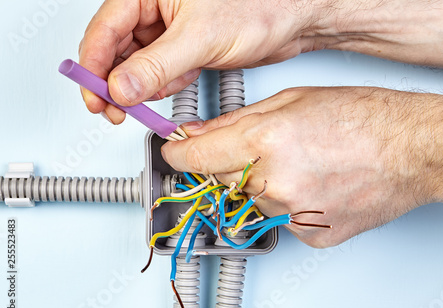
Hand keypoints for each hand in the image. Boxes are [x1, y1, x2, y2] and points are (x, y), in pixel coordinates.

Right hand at [78, 0, 334, 123]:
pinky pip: (163, 71)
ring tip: (139, 104)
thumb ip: (157, 65)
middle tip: (112, 108)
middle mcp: (157, 7)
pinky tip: (165, 91)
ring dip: (139, 87)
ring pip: (140, 63)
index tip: (94, 94)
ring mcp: (172, 29)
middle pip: (118, 48)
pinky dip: (163, 85)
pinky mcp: (188, 47)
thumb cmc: (259, 5)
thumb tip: (121, 86)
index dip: (95, 65)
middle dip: (114, 81)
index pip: (106, 29)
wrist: (295, 19)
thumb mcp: (199, 37)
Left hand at [161, 86, 442, 247]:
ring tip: (295, 161)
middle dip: (223, 164)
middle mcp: (275, 184)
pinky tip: (310, 182)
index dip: (178, 153)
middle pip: (217, 181)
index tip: (175, 151)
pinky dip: (283, 203)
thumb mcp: (290, 100)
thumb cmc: (363, 118)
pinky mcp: (309, 236)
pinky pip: (277, 219)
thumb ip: (233, 121)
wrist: (412, 151)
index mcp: (265, 142)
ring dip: (257, 183)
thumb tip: (196, 134)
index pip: (193, 157)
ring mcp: (292, 215)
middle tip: (252, 147)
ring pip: (247, 201)